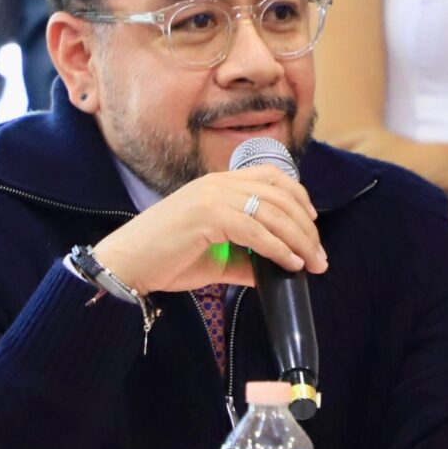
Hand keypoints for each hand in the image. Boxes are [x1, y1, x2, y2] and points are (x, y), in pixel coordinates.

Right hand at [91, 166, 327, 295]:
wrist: (126, 265)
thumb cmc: (166, 259)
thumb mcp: (216, 256)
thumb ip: (246, 259)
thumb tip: (276, 271)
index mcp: (218, 184)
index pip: (272, 177)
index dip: (299, 198)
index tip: (312, 225)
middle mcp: (217, 183)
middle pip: (279, 195)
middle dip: (306, 227)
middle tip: (320, 256)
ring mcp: (211, 196)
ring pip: (271, 212)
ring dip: (299, 240)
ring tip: (313, 263)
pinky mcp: (206, 215)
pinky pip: (254, 230)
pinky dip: (278, 248)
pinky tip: (290, 264)